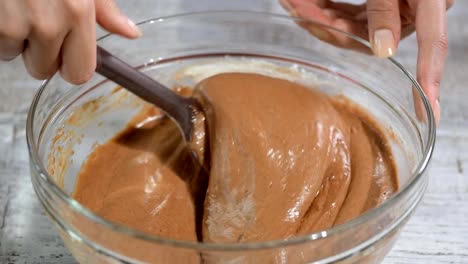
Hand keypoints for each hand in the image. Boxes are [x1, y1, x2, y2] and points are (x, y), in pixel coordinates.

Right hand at [0, 0, 140, 83]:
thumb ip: (104, 8)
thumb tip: (131, 33)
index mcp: (77, 13)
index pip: (78, 73)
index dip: (71, 66)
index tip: (67, 55)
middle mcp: (47, 25)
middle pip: (45, 70)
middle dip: (42, 54)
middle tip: (39, 25)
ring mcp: (15, 23)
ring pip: (17, 56)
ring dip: (19, 41)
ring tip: (20, 8)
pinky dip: (0, 31)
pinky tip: (7, 8)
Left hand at [280, 0, 452, 123]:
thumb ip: (385, 9)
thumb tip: (384, 51)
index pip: (432, 42)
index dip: (430, 77)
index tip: (427, 109)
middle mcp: (413, 4)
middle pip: (375, 35)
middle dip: (334, 28)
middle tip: (296, 6)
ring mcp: (396, 6)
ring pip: (357, 29)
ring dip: (325, 20)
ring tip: (295, 0)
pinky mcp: (378, 6)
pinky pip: (352, 18)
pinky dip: (329, 15)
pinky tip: (307, 6)